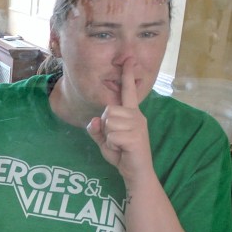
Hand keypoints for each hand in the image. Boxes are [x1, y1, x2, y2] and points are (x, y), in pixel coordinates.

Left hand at [86, 60, 152, 183]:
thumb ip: (97, 130)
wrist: (136, 172)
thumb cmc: (122, 154)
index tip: (129, 59)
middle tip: (115, 139)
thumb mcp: (105, 140)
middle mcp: (137, 116)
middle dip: (105, 126)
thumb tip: (93, 120)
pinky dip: (112, 145)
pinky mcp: (136, 137)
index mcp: (131, 113)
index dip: (128, 75)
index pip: (128, 91)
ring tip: (119, 144)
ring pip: (109, 122)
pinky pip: (112, 135)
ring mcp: (138, 126)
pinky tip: (122, 149)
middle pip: (108, 110)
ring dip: (108, 136)